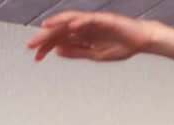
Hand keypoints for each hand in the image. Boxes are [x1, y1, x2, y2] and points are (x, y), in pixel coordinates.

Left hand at [25, 11, 158, 62]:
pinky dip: (80, 20)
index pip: (59, 39)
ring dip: (57, 23)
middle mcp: (84, 26)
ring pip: (70, 20)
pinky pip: (90, 18)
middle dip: (45, 37)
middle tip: (31, 45)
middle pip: (60, 30)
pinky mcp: (104, 18)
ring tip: (44, 28)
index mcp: (81, 35)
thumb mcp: (95, 54)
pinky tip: (71, 25)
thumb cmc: (122, 45)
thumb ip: (77, 52)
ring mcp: (93, 21)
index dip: (46, 47)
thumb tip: (57, 51)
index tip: (36, 56)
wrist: (142, 40)